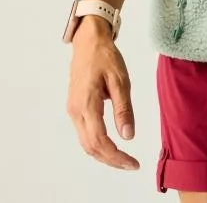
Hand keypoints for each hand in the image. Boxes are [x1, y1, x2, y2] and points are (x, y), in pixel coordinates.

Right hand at [65, 18, 138, 170]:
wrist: (88, 41)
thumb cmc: (105, 56)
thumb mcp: (120, 80)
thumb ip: (123, 109)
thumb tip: (128, 136)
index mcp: (87, 104)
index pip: (100, 141)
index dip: (117, 156)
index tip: (133, 164)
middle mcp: (76, 111)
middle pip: (91, 147)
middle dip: (111, 160)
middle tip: (131, 165)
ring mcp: (73, 110)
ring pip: (86, 143)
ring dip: (104, 154)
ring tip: (124, 159)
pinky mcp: (75, 107)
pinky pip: (85, 133)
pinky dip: (98, 144)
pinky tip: (111, 145)